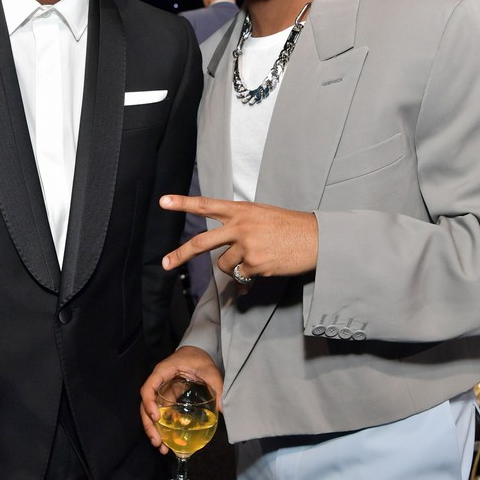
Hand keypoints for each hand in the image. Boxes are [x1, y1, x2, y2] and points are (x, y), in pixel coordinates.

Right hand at [140, 346, 222, 453]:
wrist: (198, 351)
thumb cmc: (199, 358)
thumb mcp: (209, 370)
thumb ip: (217, 387)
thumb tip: (224, 410)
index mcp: (163, 372)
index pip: (148, 388)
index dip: (149, 403)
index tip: (156, 417)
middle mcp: (158, 383)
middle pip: (146, 405)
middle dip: (149, 425)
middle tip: (157, 442)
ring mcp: (162, 391)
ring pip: (151, 412)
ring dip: (154, 430)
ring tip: (161, 447)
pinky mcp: (168, 398)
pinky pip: (162, 414)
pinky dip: (163, 427)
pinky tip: (168, 441)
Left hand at [158, 195, 318, 282]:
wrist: (316, 238)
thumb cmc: (290, 227)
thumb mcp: (261, 216)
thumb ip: (239, 228)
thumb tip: (226, 256)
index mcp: (241, 210)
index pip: (206, 205)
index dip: (183, 203)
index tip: (163, 202)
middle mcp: (240, 226)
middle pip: (202, 242)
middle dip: (181, 254)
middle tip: (166, 263)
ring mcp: (246, 246)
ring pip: (223, 265)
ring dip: (234, 267)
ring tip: (257, 258)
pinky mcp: (254, 264)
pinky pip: (240, 276)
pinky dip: (248, 278)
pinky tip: (265, 268)